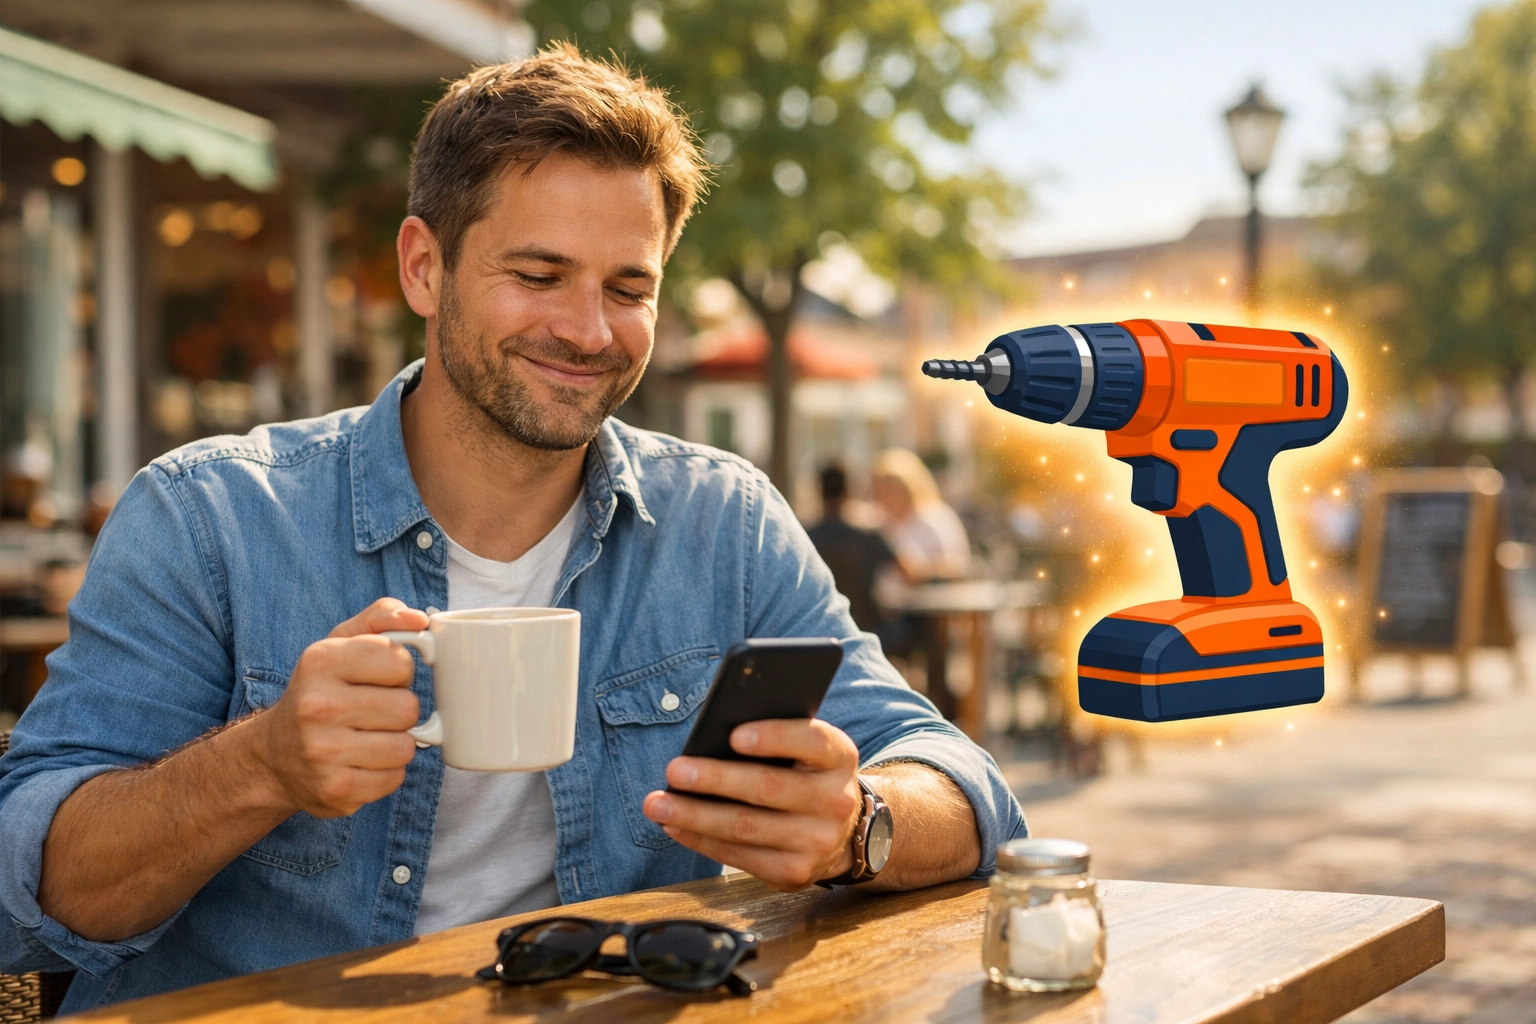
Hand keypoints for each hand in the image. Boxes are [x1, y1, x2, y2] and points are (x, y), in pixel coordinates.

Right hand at [247, 598, 427, 817]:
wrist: (274, 755)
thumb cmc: (320, 692)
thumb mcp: (340, 644)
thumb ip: (381, 618)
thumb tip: (419, 618)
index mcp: (321, 661)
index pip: (400, 661)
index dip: (399, 670)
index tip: (380, 678)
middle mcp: (316, 706)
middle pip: (407, 707)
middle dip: (399, 709)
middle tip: (373, 712)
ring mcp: (323, 752)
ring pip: (405, 747)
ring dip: (395, 743)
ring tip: (368, 738)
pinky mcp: (335, 790)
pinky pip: (395, 778)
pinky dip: (386, 772)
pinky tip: (360, 763)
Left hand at [642, 719, 862, 890]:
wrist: (844, 832)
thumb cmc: (807, 776)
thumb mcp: (807, 751)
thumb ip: (775, 741)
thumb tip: (711, 742)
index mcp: (838, 758)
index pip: (812, 741)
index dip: (774, 738)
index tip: (734, 736)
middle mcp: (835, 800)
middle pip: (768, 788)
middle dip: (715, 779)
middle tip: (675, 770)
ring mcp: (817, 841)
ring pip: (746, 827)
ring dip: (695, 815)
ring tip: (658, 803)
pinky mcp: (794, 873)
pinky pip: (738, 857)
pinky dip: (701, 840)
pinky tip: (675, 825)